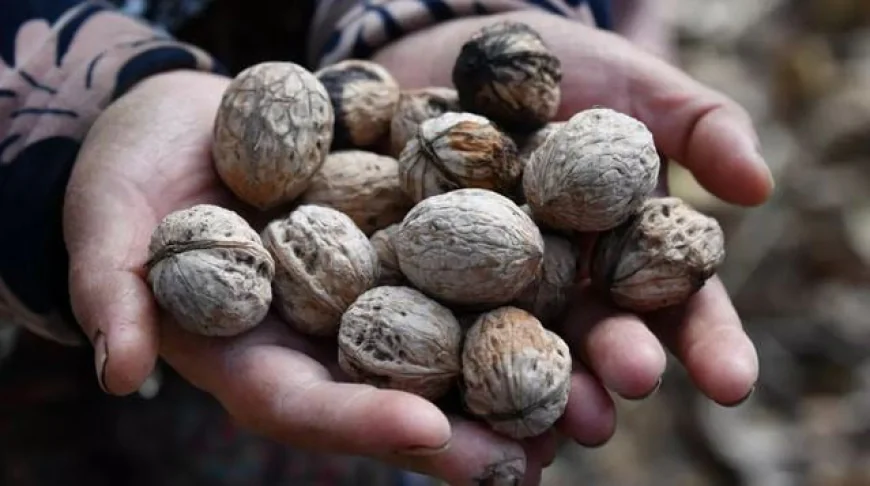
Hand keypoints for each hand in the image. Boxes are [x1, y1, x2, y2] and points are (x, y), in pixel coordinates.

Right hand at [62, 70, 557, 484]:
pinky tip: (568, 295)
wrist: (185, 122)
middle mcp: (319, 336)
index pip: (305, 405)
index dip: (361, 423)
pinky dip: (508, 288)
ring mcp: (363, 292)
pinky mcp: (396, 242)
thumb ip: (114, 288)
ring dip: (507, 376)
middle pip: (391, 395)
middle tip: (530, 460)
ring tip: (578, 402)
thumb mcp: (108, 221)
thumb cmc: (134, 175)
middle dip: (460, 432)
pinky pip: (455, 271)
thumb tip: (116, 370)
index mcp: (252, 352)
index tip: (424, 434)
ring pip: (438, 346)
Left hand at [373, 4, 772, 452]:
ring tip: (552, 414)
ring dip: (541, 382)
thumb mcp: (640, 88)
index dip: (707, 344)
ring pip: (524, 342)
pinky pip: (440, 315)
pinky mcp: (431, 276)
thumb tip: (759, 185)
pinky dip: (450, 353)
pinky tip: (455, 391)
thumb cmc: (570, 73)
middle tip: (627, 384)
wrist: (468, 58)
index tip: (731, 381)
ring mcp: (500, 284)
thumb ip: (703, 127)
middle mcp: (568, 282)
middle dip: (617, 363)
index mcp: (629, 251)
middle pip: (599, 334)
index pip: (679, 305)